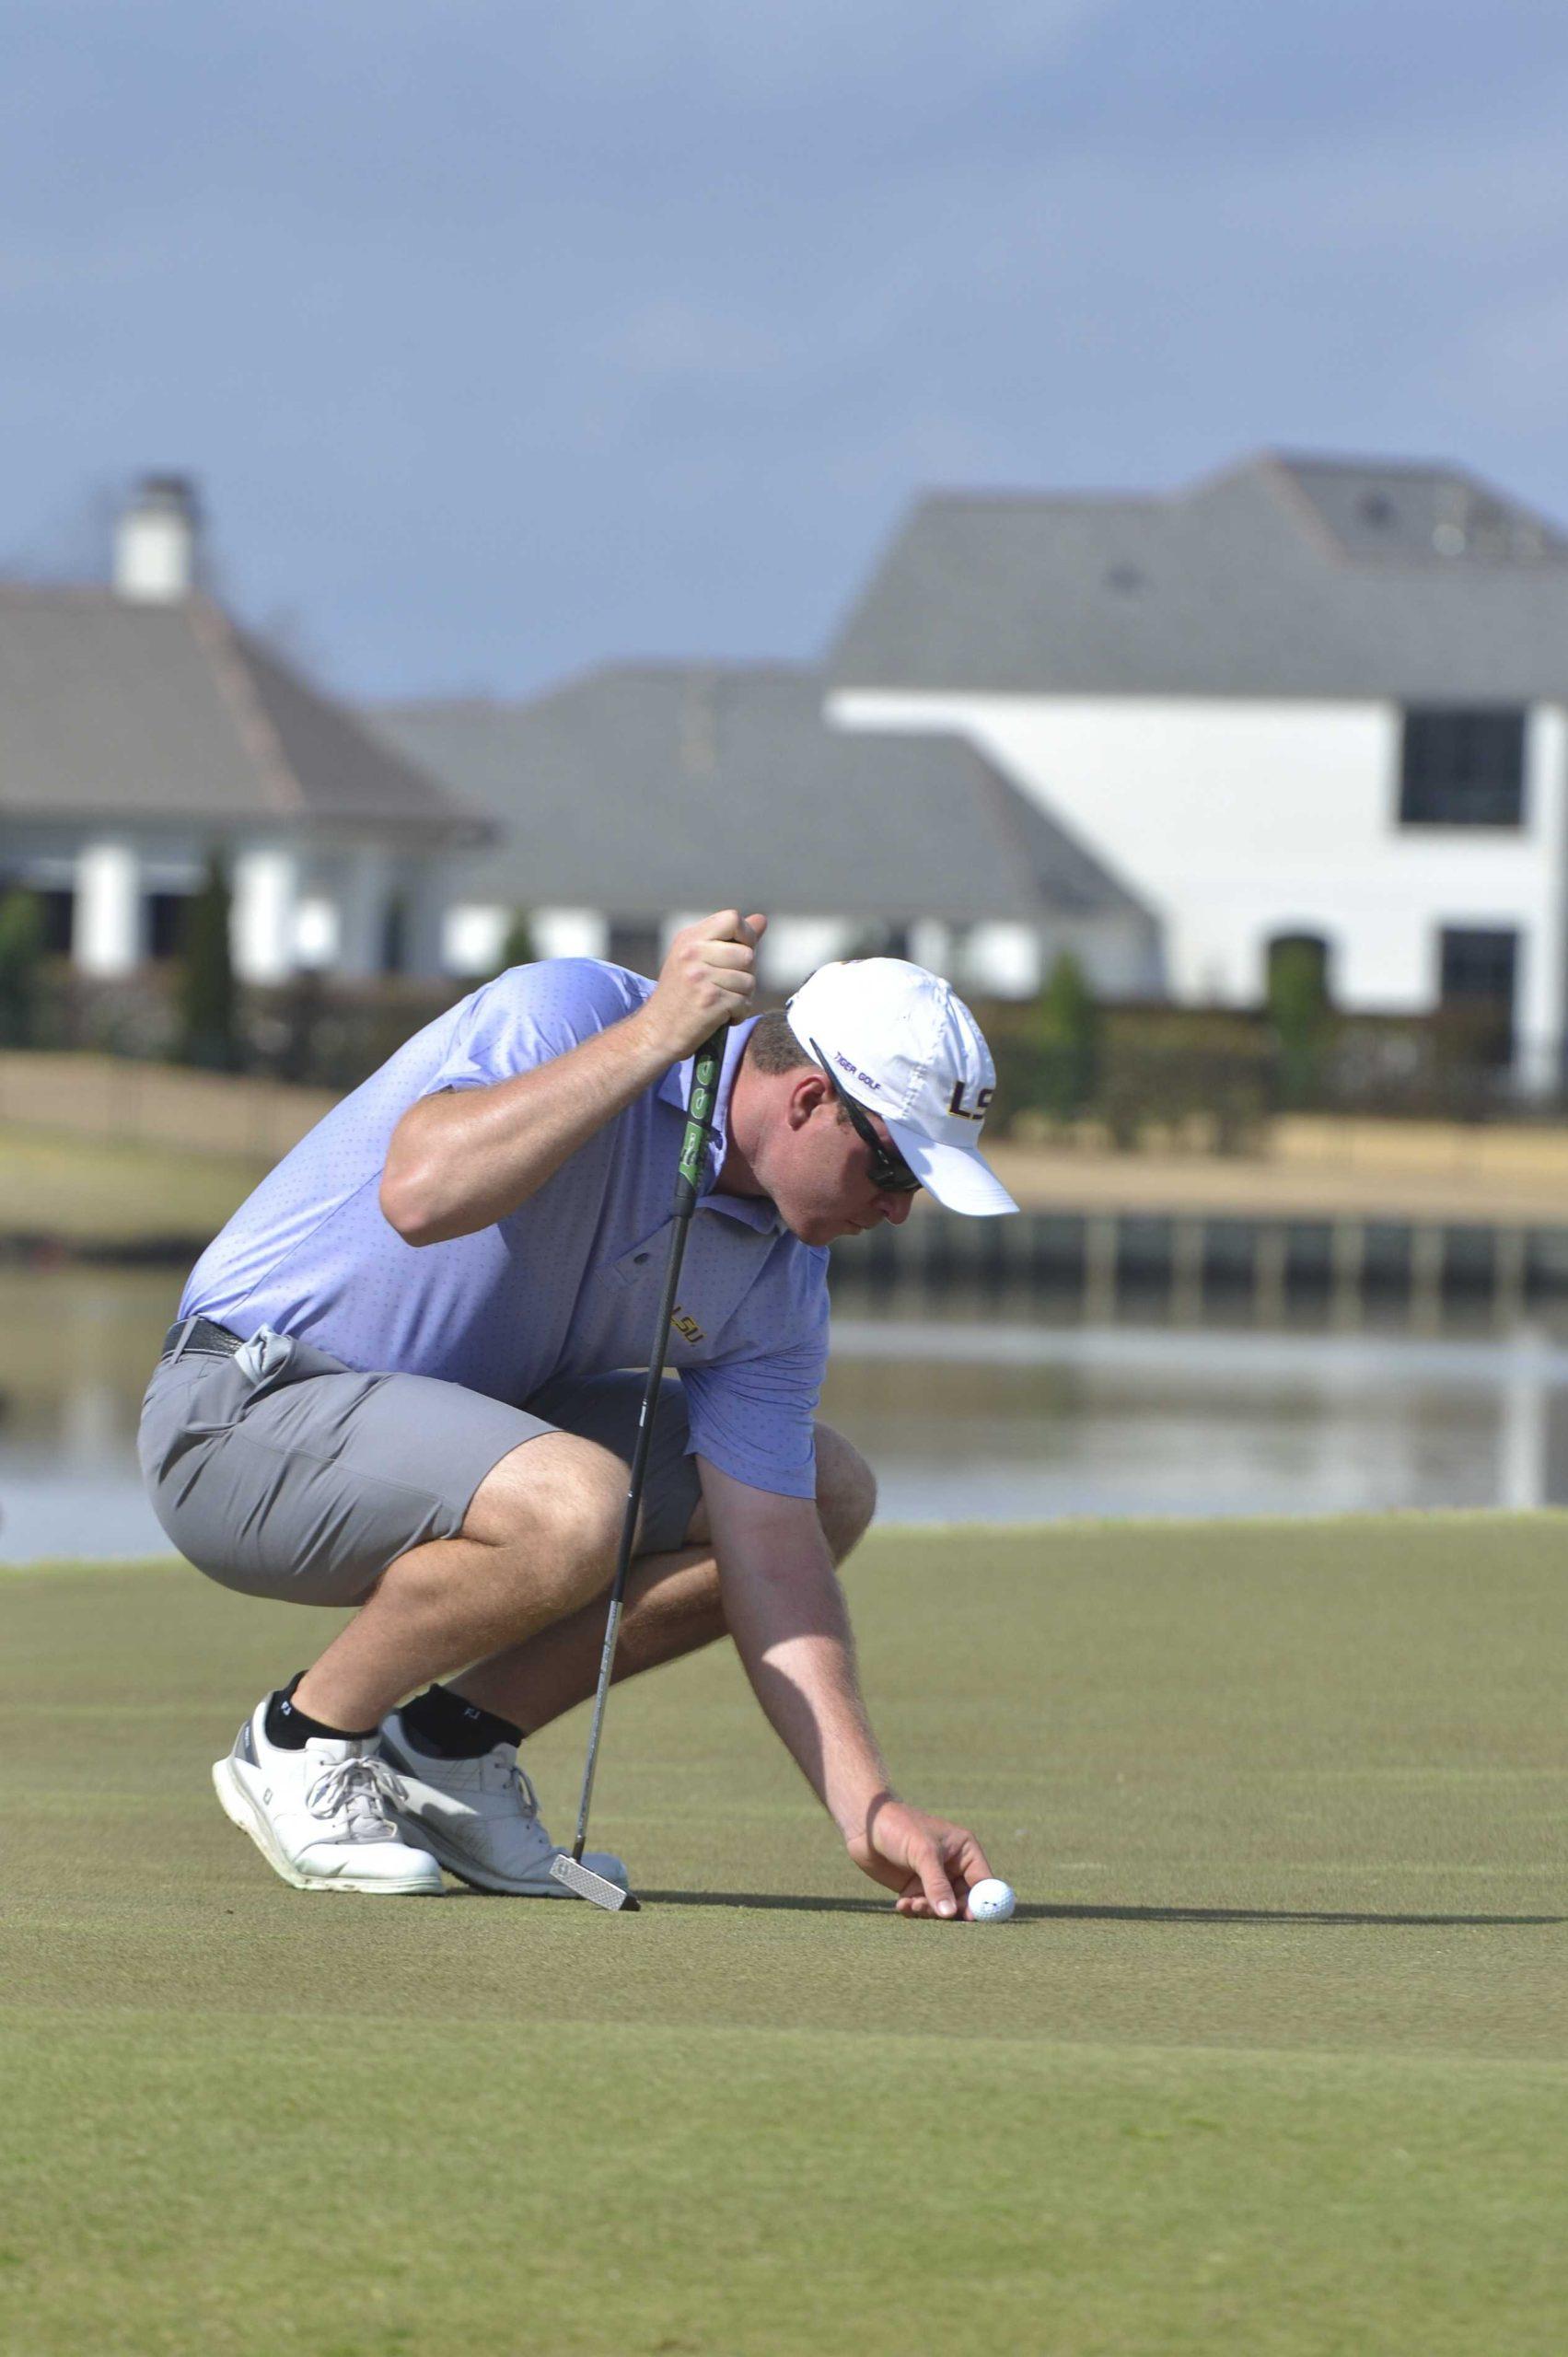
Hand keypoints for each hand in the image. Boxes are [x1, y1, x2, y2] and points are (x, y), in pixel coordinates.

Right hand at [641, 910, 766, 1059]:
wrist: (656, 1032)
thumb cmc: (680, 996)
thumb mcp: (697, 960)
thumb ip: (730, 940)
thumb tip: (762, 920)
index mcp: (689, 938)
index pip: (732, 919)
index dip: (746, 935)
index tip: (740, 954)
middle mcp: (692, 953)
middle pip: (747, 954)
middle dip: (746, 975)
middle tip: (727, 987)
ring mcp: (699, 977)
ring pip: (749, 981)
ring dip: (743, 997)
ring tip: (722, 1002)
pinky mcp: (709, 1000)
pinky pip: (744, 1003)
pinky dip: (738, 1014)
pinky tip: (721, 1017)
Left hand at [846, 1792, 995, 1920]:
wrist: (866, 1825)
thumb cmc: (899, 1828)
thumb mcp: (923, 1853)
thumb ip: (937, 1884)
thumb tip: (950, 1914)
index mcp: (965, 1851)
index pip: (983, 1882)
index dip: (981, 1902)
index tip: (971, 1917)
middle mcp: (954, 1867)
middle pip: (965, 1900)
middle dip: (950, 1910)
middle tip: (937, 1915)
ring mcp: (935, 1879)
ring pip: (942, 1908)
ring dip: (929, 1911)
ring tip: (912, 1904)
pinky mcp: (916, 1888)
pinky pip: (923, 1908)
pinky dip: (914, 1910)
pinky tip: (902, 1904)